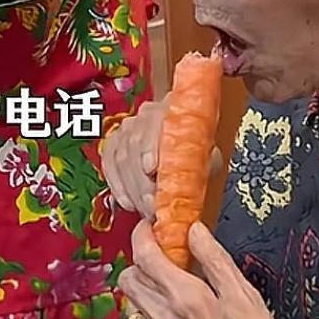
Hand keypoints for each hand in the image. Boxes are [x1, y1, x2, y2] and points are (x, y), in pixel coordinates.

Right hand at [101, 102, 222, 222]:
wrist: (181, 144)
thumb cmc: (196, 150)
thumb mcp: (209, 155)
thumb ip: (204, 165)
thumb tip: (192, 184)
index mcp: (172, 110)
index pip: (154, 122)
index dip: (149, 146)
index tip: (150, 169)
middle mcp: (146, 114)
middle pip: (134, 143)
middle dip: (141, 179)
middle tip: (152, 205)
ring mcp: (127, 129)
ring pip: (120, 157)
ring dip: (131, 187)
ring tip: (145, 208)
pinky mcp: (114, 144)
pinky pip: (108, 164)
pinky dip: (117, 185)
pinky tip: (127, 202)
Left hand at [119, 221, 303, 318]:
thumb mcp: (246, 297)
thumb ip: (215, 260)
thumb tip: (193, 230)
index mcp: (186, 299)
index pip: (145, 256)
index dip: (143, 235)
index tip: (152, 228)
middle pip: (129, 279)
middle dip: (141, 263)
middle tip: (163, 261)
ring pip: (130, 306)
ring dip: (143, 293)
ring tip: (168, 293)